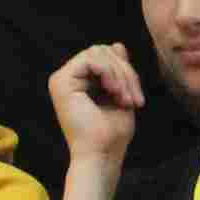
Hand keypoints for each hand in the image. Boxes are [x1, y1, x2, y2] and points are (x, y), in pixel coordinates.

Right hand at [51, 44, 146, 169]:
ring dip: (120, 75)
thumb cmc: (112, 134)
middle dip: (126, 72)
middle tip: (134, 100)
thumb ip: (118, 71)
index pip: (105, 56)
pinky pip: (91, 59)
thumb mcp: (121, 95)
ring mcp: (61, 80)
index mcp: (79, 82)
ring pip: (99, 53)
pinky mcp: (61, 82)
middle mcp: (67, 79)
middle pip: (102, 51)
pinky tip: (115, 93)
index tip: (137, 100)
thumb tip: (117, 44)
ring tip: (125, 100)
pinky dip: (109, 73)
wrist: (102, 155)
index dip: (126, 71)